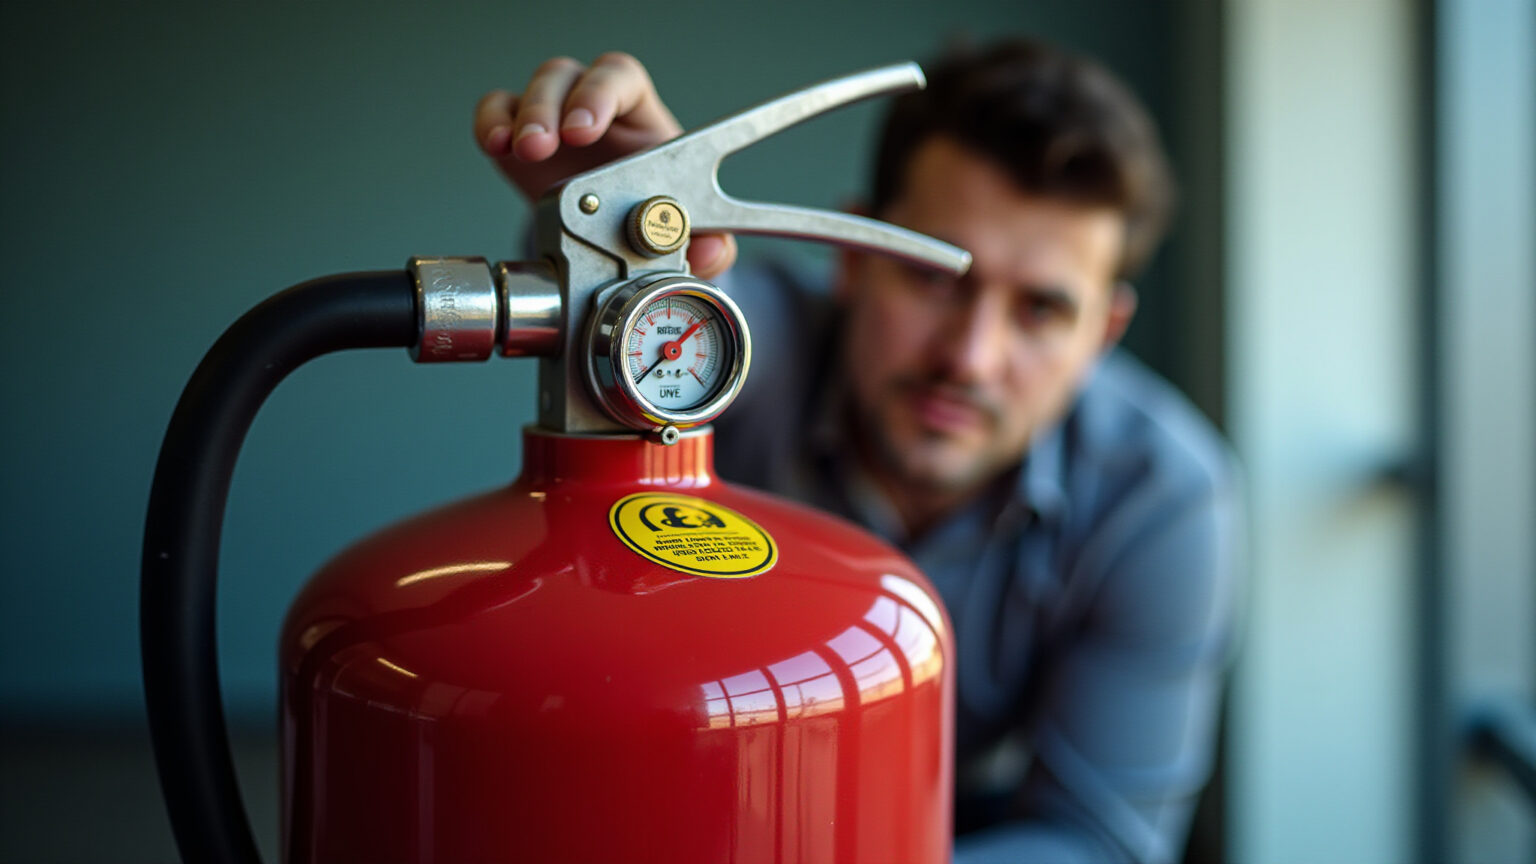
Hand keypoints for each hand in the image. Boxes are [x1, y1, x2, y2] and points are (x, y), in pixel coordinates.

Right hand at [475, 52, 736, 278]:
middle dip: (554, 106)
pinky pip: (498, 110)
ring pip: (537, 89)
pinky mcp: (520, 140)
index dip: (602, 94)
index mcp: (642, 123)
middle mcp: (598, 112)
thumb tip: (712, 254)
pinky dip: (490, 122)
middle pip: (573, 78)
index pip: (623, 82)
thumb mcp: (686, 239)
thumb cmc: (651, 225)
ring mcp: (556, 121)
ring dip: (524, 116)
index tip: (585, 128)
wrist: (611, 246)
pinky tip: (495, 146)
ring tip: (520, 150)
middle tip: (548, 144)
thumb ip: (709, 247)